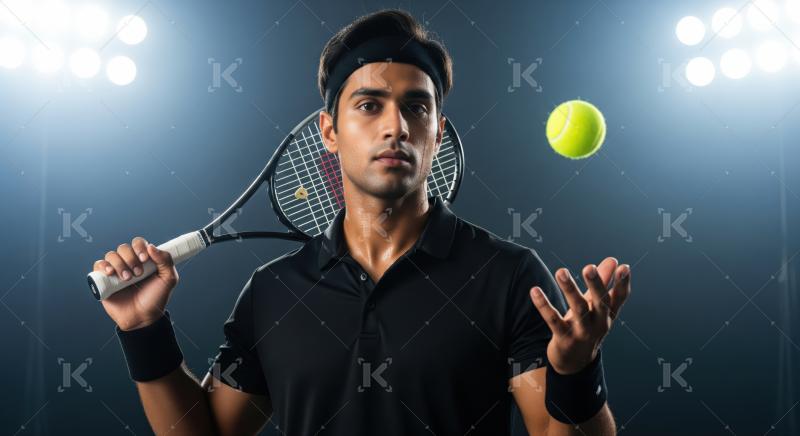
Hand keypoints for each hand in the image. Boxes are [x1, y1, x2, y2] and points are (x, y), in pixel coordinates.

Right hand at [92, 237, 178, 330]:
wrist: (142, 317)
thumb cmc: (155, 298)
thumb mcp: (168, 279)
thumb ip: (166, 260)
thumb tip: (151, 246)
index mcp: (144, 259)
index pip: (138, 243)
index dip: (139, 247)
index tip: (145, 259)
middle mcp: (129, 262)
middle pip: (124, 248)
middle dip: (131, 259)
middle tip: (138, 274)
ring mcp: (116, 270)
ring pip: (111, 255)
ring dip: (119, 264)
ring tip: (127, 279)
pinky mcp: (103, 280)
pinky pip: (98, 265)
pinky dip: (103, 266)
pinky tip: (110, 273)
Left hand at [529, 257, 630, 374]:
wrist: (575, 362)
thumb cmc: (587, 326)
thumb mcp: (596, 307)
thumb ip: (604, 282)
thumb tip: (613, 260)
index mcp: (608, 314)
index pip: (619, 298)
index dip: (622, 283)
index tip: (624, 267)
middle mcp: (599, 323)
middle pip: (600, 303)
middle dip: (596, 285)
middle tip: (589, 267)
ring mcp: (581, 332)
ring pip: (577, 309)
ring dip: (569, 289)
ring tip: (561, 271)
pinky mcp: (563, 338)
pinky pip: (553, 320)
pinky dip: (543, 305)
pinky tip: (535, 290)